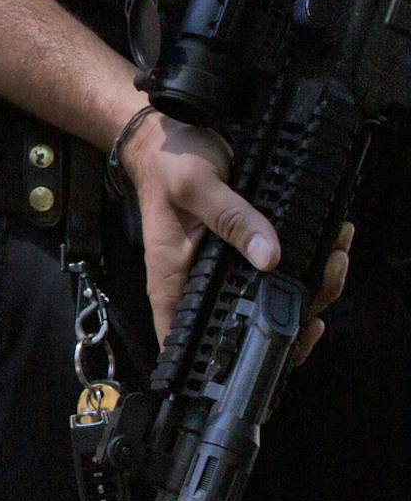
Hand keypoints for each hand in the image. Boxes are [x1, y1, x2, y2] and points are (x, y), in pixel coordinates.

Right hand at [125, 110, 351, 364]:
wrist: (164, 139)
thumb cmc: (167, 164)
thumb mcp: (195, 186)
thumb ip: (231, 219)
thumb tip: (270, 258)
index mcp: (176, 282)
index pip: (195, 344)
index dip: (235, 361)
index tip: (280, 349)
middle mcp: (200, 286)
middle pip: (249, 325)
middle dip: (296, 314)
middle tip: (325, 279)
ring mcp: (223, 273)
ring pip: (273, 300)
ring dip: (312, 286)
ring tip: (335, 255)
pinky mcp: (242, 256)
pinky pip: (280, 275)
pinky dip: (309, 266)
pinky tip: (328, 246)